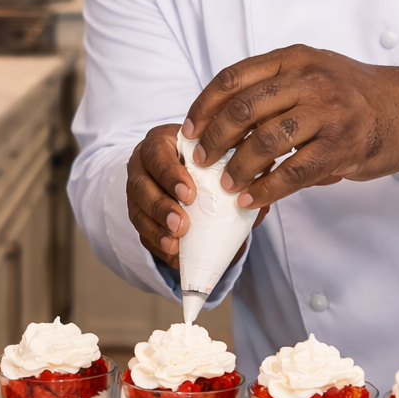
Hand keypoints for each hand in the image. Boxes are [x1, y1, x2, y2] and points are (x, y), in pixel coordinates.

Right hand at [126, 123, 263, 268]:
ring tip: (175, 243)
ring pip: (137, 211)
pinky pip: (141, 232)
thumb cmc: (202, 159)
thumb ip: (236, 173)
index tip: (189, 194)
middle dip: (161, 207)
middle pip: (141, 185)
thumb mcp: (216, 156)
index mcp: (160, 143)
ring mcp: (136, 192)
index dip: (169, 174)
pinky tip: (173, 254)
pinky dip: (157, 245)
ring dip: (157, 229)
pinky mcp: (137, 215)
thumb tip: (262, 205)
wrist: (183, 170)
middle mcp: (142, 166)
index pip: (157, 153)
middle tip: (182, 224)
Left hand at [183, 45, 398, 209]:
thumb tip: (221, 121)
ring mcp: (328, 113)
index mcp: (295, 58)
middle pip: (243, 109)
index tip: (188, 129)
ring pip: (265, 142)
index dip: (204, 105)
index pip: (233, 77)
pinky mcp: (342, 147)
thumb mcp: (314, 72)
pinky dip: (266, 190)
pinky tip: (251, 199)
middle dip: (213, 139)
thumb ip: (274, 88)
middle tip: (199, 160)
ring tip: (224, 184)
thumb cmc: (355, 94)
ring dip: (237, 168)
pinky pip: (293, 172)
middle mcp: (310, 80)